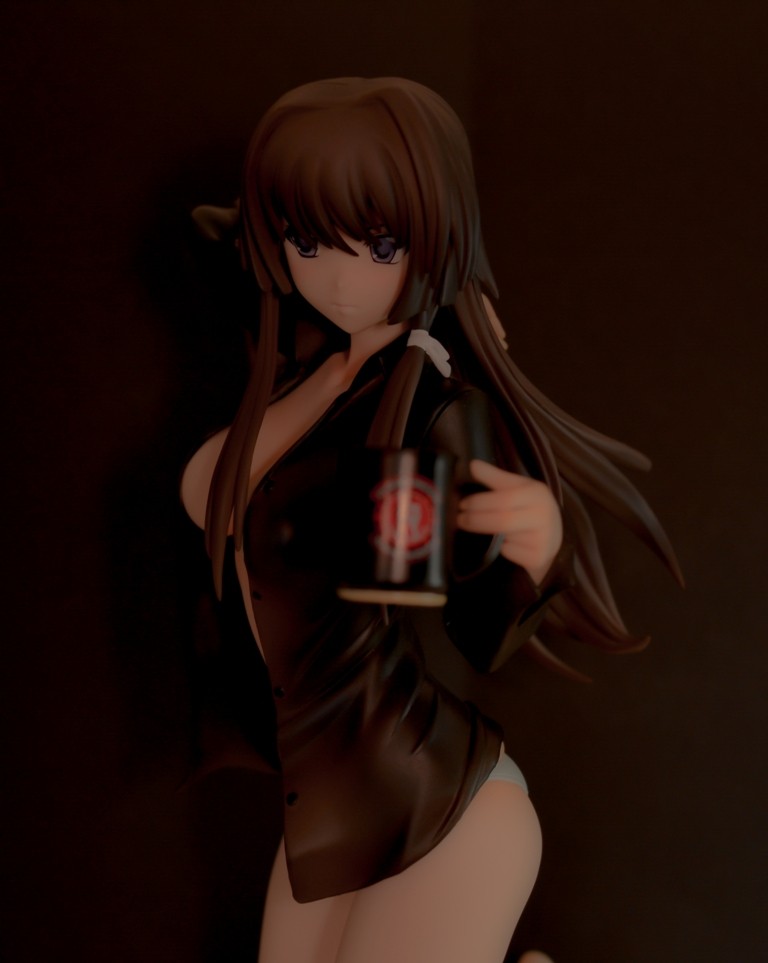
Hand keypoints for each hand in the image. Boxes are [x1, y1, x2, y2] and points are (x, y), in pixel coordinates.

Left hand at [457, 460, 562, 585]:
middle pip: (501, 520)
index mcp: (537, 494)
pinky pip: (508, 552)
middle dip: (475, 520)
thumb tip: (472, 464)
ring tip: (476, 528)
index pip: (503, 499)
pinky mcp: (537, 557)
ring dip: (486, 534)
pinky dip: (500, 549)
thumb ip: (494, 476)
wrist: (553, 536)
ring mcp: (542, 538)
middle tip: (461, 519)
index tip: (463, 504)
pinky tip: (502, 544)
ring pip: (503, 538)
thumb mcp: (517, 487)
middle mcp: (543, 516)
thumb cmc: (530, 508)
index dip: (479, 502)